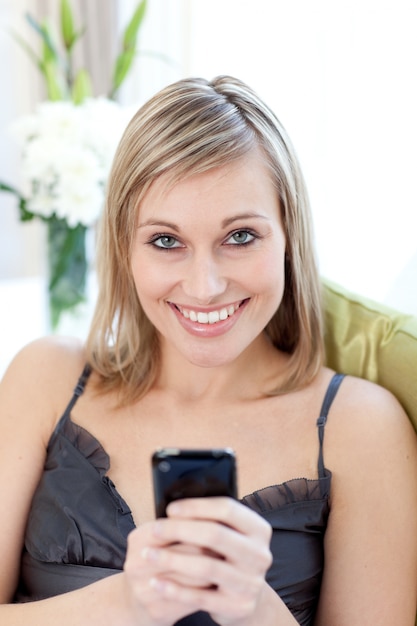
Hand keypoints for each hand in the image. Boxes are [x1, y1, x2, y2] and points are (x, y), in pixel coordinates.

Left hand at [123, 497, 272, 624]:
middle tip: (156, 529)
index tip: (170, 509)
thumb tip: (173, 509)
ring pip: (206, 566)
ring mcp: (251, 582)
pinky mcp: (237, 606)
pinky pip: (200, 597)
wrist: (245, 601)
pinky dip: (175, 589)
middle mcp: (260, 554)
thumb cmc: (228, 558)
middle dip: (180, 530)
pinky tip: (157, 582)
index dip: (196, 506)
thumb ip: (211, 521)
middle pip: (215, 534)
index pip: (227, 509)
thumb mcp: (230, 536)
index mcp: (258, 529)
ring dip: (172, 558)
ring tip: (149, 554)